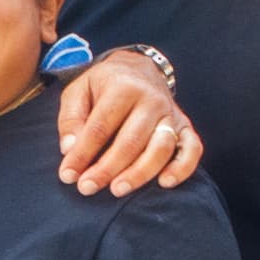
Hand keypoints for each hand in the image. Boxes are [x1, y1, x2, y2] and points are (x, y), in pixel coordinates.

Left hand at [56, 53, 201, 193]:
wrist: (140, 69)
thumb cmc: (104, 86)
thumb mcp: (79, 91)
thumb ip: (71, 119)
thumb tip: (69, 149)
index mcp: (123, 87)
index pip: (100, 127)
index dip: (82, 154)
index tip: (67, 175)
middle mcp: (151, 99)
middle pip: (131, 141)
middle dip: (107, 168)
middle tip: (87, 188)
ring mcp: (171, 113)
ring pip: (160, 148)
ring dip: (139, 173)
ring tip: (117, 190)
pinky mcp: (185, 126)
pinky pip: (192, 149)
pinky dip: (182, 168)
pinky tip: (164, 183)